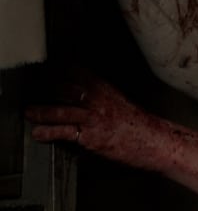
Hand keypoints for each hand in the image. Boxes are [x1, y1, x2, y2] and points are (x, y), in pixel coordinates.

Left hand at [26, 69, 170, 171]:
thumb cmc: (140, 126)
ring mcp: (95, 118)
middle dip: (43, 89)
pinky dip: (48, 132)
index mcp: (105, 88)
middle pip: (63, 87)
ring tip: (29, 112)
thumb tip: (81, 94)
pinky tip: (39, 134)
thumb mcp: (119, 102)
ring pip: (60, 109)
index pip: (76, 71)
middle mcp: (98, 100)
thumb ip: (100, 96)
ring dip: (41, 111)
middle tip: (31, 90)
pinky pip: (65, 132)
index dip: (57, 69)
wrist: (156, 141)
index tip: (45, 69)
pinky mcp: (92, 136)